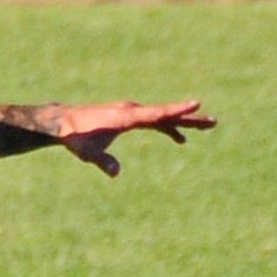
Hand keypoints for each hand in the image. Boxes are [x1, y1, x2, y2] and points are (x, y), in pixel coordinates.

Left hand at [51, 100, 213, 177]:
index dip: (177, 110)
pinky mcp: (128, 117)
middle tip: (213, 122)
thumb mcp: (87, 152)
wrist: (63, 122)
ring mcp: (131, 113)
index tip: (196, 103)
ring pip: (163, 117)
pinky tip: (179, 139)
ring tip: (207, 126)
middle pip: (167, 114)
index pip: (157, 114)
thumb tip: (116, 173)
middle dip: (190, 118)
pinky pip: (153, 121)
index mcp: (127, 116)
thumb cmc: (75, 138)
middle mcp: (132, 111)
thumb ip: (102, 162)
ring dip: (183, 122)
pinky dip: (167, 128)